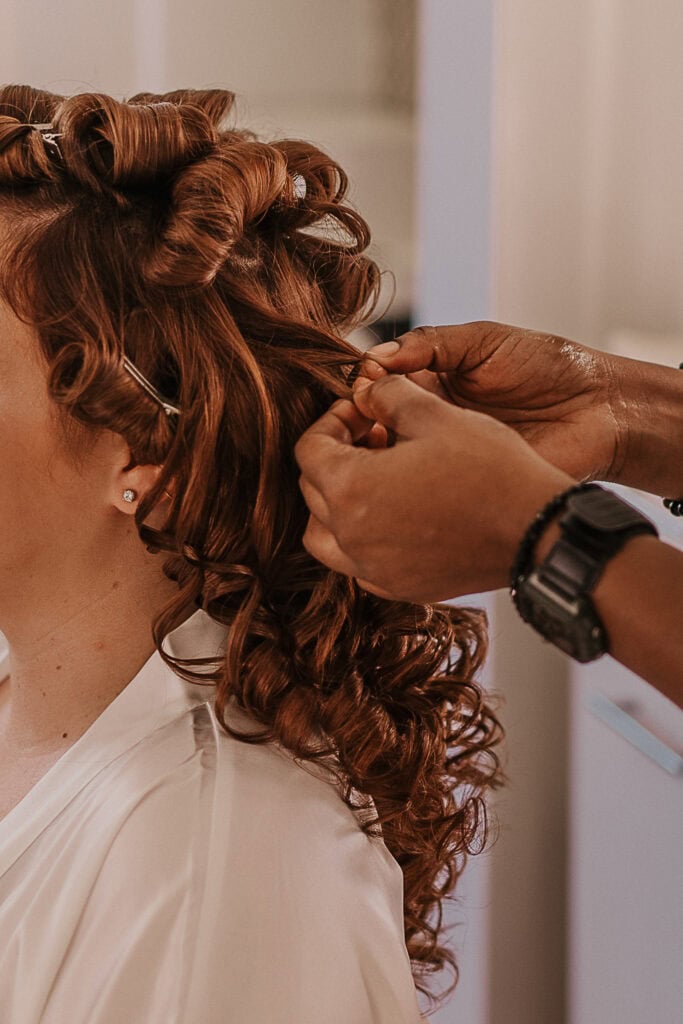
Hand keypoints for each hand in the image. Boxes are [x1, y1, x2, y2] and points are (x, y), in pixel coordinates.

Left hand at [294, 373, 574, 602]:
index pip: (309, 449)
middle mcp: (351, 537)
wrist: (536, 532)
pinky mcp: (399, 587)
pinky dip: (363, 537)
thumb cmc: (491, 471)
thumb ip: (389, 395)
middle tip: (373, 436)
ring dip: (339, 502)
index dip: (332, 420)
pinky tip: (398, 513)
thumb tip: (366, 391)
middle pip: (312, 491)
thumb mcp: (437, 414)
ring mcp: (373, 568)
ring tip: (376, 478)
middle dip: (335, 457)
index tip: (364, 411)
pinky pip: (359, 563)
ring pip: (325, 535)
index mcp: (351, 489)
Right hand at [356, 322, 625, 483]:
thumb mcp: (484, 341)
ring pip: (390, 457)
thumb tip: (375, 358)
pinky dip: (403, 480)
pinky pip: (421, 487)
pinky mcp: (458, 485)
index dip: (365, 385)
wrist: (598, 411)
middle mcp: (430, 419)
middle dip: (362, 419)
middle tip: (360, 417)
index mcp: (431, 381)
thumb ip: (429, 344)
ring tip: (377, 441)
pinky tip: (398, 468)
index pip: (379, 383)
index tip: (361, 386)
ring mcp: (442, 455)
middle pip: (375, 422)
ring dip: (377, 450)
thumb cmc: (548, 367)